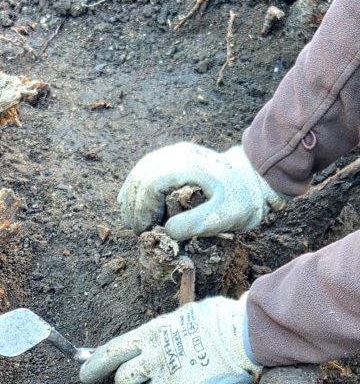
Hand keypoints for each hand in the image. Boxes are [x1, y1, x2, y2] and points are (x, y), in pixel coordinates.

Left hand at [79, 296, 258, 383]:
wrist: (246, 335)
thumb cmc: (219, 321)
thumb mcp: (182, 318)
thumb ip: (161, 334)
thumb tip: (148, 343)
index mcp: (151, 334)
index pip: (112, 351)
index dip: (94, 364)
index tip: (83, 373)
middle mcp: (154, 357)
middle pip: (122, 381)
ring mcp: (168, 378)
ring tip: (184, 375)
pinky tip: (201, 380)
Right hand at [118, 143, 285, 241]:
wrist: (254, 177)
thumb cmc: (241, 199)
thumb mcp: (225, 216)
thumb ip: (195, 224)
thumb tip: (167, 230)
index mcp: (188, 166)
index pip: (151, 185)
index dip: (142, 210)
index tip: (144, 230)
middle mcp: (177, 154)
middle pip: (141, 177)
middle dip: (134, 206)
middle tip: (137, 231)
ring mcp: (174, 153)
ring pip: (140, 171)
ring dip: (132, 197)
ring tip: (131, 220)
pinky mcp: (174, 157)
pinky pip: (146, 168)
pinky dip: (136, 186)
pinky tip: (130, 201)